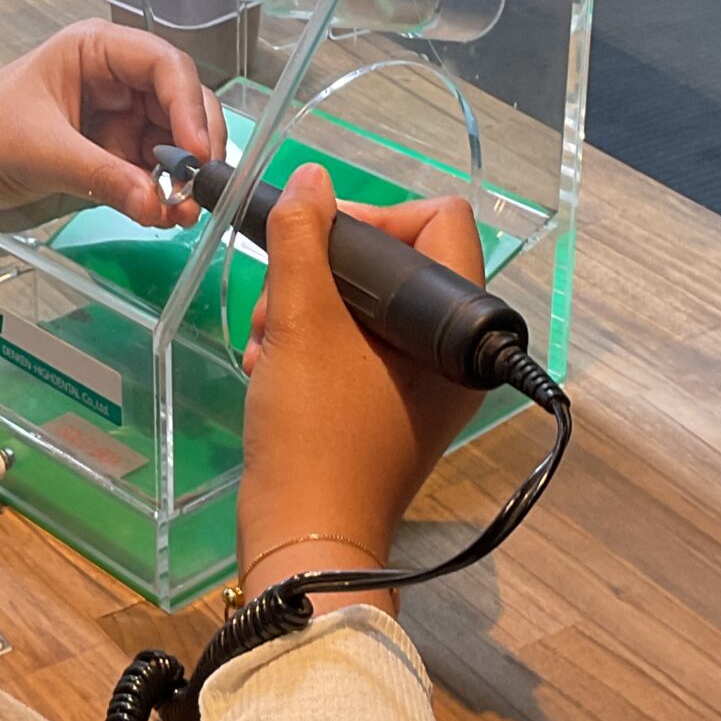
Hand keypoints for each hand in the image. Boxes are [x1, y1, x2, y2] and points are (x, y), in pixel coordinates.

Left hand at [0, 20, 225, 228]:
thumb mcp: (39, 152)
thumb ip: (103, 177)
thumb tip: (160, 205)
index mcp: (94, 50)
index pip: (164, 65)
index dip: (189, 106)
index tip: (198, 152)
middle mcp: (112, 79)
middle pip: (180, 103)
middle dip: (193, 146)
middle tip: (200, 190)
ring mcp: (113, 119)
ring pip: (172, 142)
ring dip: (182, 177)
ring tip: (181, 214)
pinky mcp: (108, 156)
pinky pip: (150, 173)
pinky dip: (161, 195)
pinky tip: (162, 216)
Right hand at [236, 165, 486, 614]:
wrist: (304, 539)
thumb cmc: (315, 431)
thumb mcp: (300, 324)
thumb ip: (305, 239)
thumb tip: (314, 181)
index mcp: (455, 332)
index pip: (440, 222)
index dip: (377, 217)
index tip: (322, 246)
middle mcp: (450, 355)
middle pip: (394, 263)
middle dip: (322, 271)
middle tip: (278, 305)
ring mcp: (420, 385)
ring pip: (363, 306)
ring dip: (303, 309)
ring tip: (266, 345)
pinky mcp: (387, 409)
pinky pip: (353, 347)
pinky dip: (309, 345)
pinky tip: (269, 366)